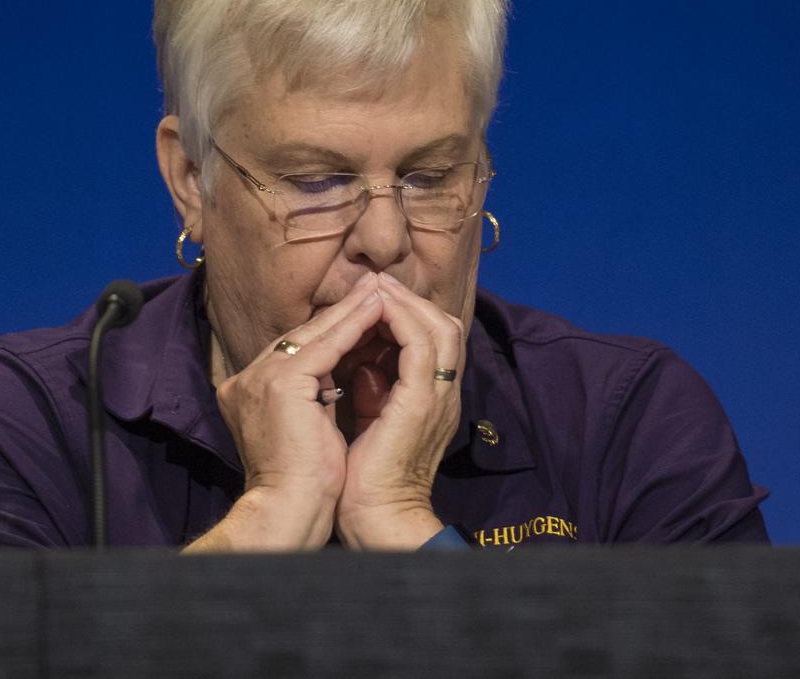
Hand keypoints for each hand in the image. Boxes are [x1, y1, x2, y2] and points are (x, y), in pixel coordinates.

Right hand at [186, 271, 382, 550]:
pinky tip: (378, 310)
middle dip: (343, 312)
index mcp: (248, 390)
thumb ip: (315, 395)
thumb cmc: (304, 482)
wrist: (288, 512)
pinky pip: (325, 346)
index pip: (295, 350)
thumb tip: (349, 370)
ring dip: (352, 311)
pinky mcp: (280, 382)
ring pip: (313, 334)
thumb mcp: (308, 427)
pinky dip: (353, 326)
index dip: (332, 329)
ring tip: (382, 291)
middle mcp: (245, 379)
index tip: (364, 310)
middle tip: (376, 286)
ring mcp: (258, 377)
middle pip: (302, 335)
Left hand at [336, 272, 464, 548]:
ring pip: (439, 326)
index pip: (431, 340)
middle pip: (443, 325)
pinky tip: (377, 308)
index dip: (405, 313)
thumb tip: (355, 360)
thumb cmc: (362, 478)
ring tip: (377, 286)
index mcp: (431, 398)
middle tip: (376, 281)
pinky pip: (421, 344)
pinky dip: (401, 320)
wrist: (375, 517)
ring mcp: (437, 397)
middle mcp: (442, 393)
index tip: (372, 297)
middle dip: (409, 299)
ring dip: (406, 302)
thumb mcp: (368, 420)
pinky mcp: (423, 402)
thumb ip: (370, 389)